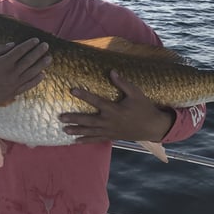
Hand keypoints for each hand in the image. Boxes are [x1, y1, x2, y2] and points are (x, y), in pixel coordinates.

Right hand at [0, 38, 51, 107]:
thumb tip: (12, 45)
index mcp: (4, 62)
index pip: (21, 51)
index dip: (29, 45)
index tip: (36, 40)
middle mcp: (11, 73)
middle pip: (29, 61)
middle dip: (39, 52)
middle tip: (46, 46)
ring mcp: (13, 85)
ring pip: (31, 73)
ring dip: (41, 65)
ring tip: (49, 59)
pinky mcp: (12, 93)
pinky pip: (27, 86)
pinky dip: (36, 80)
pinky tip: (42, 75)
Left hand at [60, 70, 174, 143]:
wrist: (153, 127)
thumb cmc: (144, 108)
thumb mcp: (136, 93)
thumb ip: (123, 83)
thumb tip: (112, 72)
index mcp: (114, 109)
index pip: (96, 101)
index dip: (84, 95)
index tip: (72, 90)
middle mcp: (109, 121)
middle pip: (88, 120)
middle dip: (74, 119)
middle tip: (61, 117)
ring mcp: (110, 131)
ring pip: (90, 131)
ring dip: (77, 130)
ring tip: (64, 130)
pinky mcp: (111, 136)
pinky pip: (96, 139)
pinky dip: (86, 140)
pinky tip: (75, 141)